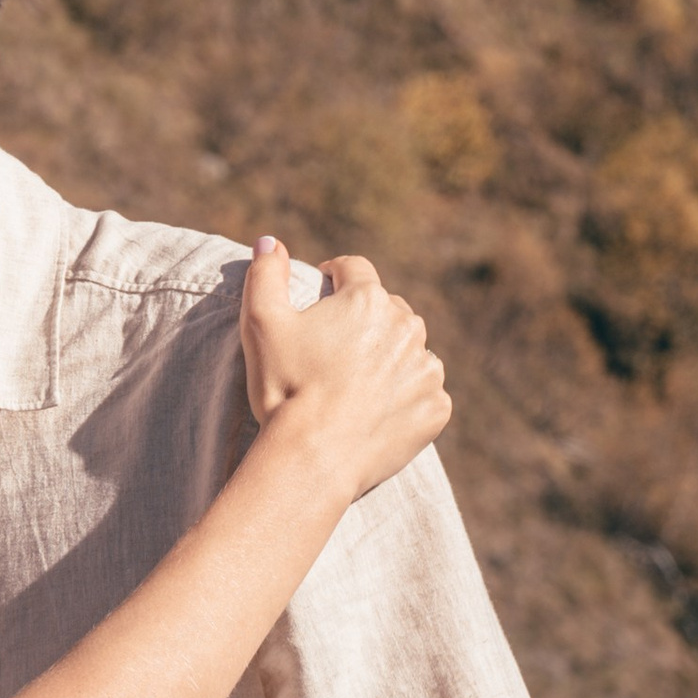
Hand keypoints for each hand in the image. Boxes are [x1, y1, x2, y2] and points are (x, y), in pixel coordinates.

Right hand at [238, 240, 448, 495]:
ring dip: (390, 357)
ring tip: (359, 382)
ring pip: (409, 351)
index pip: (354, 269)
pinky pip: (424, 394)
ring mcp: (426, 370)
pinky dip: (406, 398)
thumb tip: (270, 241)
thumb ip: (265, 274)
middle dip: (365, 319)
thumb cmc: (286, 387)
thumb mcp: (261, 323)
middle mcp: (407, 327)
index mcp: (367, 299)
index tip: (324, 286)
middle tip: (336, 346)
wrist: (315, 457)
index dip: (334, 275)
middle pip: (387, 309)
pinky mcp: (436, 408)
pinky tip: (378, 412)